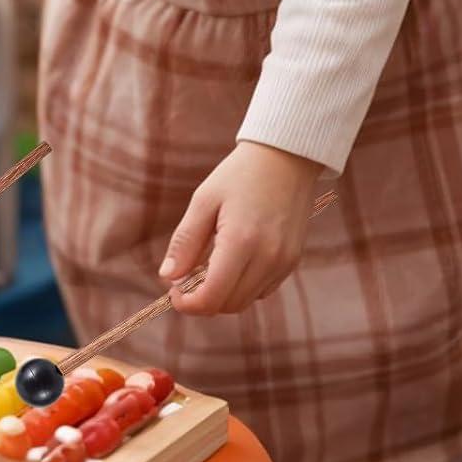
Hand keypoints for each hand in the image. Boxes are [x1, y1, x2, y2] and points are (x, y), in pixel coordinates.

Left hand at [158, 142, 324, 315]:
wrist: (285, 157)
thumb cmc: (239, 175)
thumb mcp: (204, 201)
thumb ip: (185, 242)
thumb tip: (168, 277)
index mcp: (241, 242)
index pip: (212, 298)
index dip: (187, 303)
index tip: (173, 290)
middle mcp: (268, 258)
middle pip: (229, 304)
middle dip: (203, 299)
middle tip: (186, 276)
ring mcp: (284, 262)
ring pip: (246, 301)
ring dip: (223, 293)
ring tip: (209, 263)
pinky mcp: (293, 261)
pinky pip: (263, 290)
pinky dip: (243, 285)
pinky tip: (234, 260)